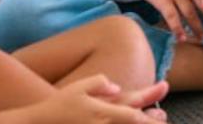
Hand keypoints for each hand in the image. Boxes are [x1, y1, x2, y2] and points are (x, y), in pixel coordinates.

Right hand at [28, 75, 168, 123]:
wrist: (39, 123)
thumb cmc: (59, 104)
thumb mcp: (78, 86)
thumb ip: (99, 83)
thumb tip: (117, 87)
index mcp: (101, 112)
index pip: (130, 115)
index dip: (148, 118)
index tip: (163, 118)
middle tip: (163, 122)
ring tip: (155, 123)